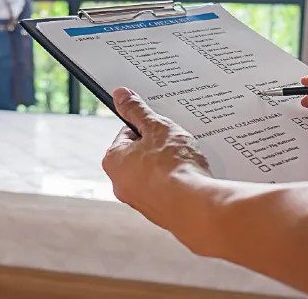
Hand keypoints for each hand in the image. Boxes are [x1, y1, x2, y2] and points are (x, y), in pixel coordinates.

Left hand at [102, 88, 211, 230]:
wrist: (194, 205)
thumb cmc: (173, 165)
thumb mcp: (156, 127)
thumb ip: (137, 109)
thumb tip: (120, 95)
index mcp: (113, 160)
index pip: (127, 132)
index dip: (148, 126)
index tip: (161, 127)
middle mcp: (121, 184)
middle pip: (140, 154)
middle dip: (159, 147)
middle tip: (176, 143)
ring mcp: (140, 201)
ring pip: (154, 173)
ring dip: (169, 165)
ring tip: (186, 161)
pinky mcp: (159, 213)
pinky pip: (167, 190)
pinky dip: (177, 183)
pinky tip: (190, 178)